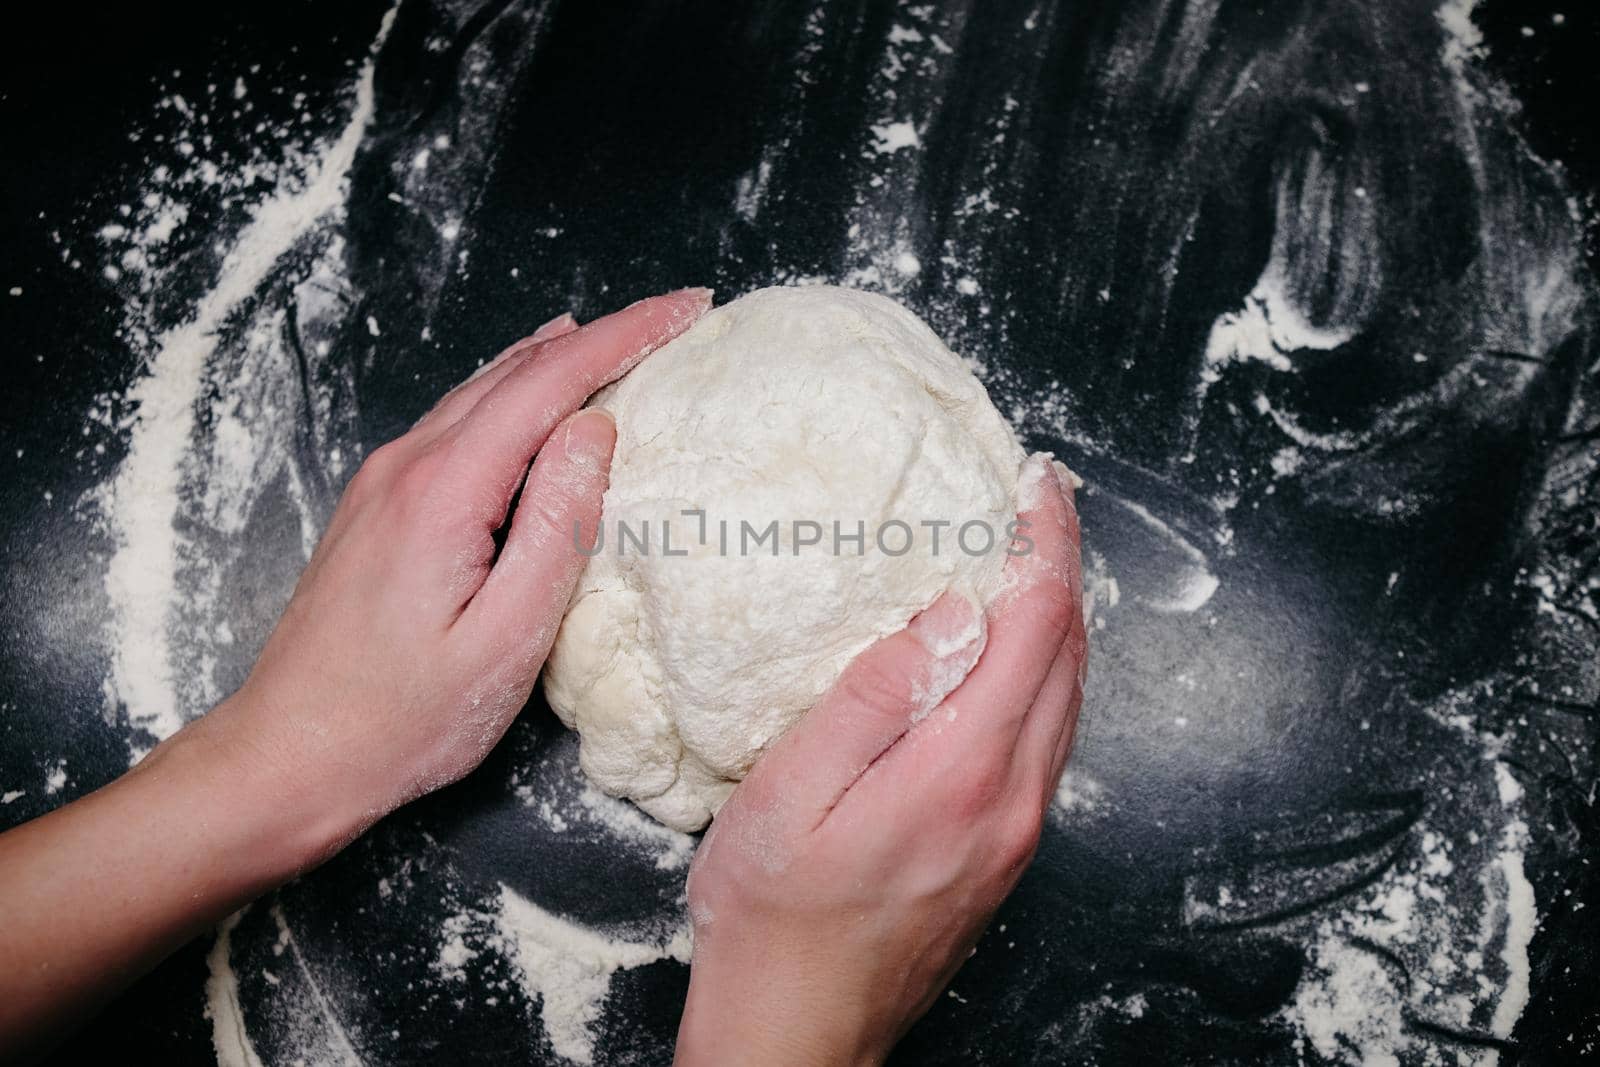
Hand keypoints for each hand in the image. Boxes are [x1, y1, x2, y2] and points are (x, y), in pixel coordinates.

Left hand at [0, 288, 710, 1056]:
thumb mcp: (507, 639)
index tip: (690, 307)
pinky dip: (512, 395)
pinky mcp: (375, 506)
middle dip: (600, 336)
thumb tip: (595, 429)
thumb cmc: (405, 718)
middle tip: (674, 319)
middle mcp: (406, 465)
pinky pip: (455, 422)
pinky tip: (532, 397)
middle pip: (514, 372)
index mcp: (444, 490)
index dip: (626, 335)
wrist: (287, 755)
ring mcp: (382, 481)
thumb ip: (557, 528)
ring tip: (618, 339)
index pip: (549, 382)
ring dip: (554, 360)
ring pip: (480, 392)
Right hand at [675, 453, 1085, 1065]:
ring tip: (1025, 562)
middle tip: (1035, 504)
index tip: (1038, 484)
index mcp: (964, 773)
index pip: (1037, 627)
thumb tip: (947, 615)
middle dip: (1062, 569)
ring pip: (1067, 700)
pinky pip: (1047, 740)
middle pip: (1069, 658)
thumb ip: (873, 698)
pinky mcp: (1004, 852)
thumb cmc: (774, 919)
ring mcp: (1017, 833)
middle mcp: (1012, 802)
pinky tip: (1006, 657)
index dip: (1046, 543)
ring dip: (1057, 621)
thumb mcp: (791, 795)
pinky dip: (1041, 675)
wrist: (795, 1030)